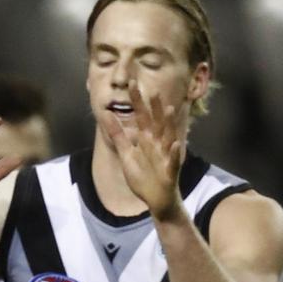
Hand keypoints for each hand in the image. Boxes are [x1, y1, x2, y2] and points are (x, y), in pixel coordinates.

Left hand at [105, 81, 184, 220]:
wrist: (156, 198)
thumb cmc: (142, 175)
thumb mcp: (126, 154)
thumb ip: (117, 135)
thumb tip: (106, 115)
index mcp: (146, 139)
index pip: (141, 116)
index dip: (137, 101)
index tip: (132, 83)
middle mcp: (158, 143)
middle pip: (156, 122)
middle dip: (154, 108)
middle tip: (151, 90)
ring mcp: (166, 155)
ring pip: (168, 137)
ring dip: (169, 125)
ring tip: (169, 109)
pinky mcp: (171, 170)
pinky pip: (174, 161)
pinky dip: (175, 153)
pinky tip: (176, 145)